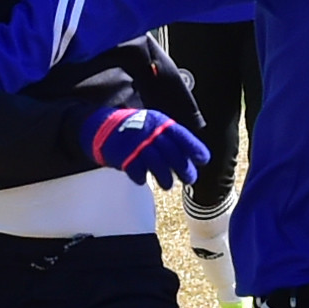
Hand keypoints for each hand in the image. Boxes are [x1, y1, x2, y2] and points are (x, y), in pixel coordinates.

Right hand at [82, 105, 207, 189]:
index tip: (203, 160)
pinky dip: (142, 178)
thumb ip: (172, 137)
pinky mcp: (124, 157)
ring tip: (168, 184)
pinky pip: (138, 172)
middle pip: (172, 154)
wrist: (106, 127)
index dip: (194, 148)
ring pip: (158, 166)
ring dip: (165, 178)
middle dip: (184, 169)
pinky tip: (144, 179)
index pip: (181, 136)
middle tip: (189, 179)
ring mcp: (137, 145)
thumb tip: (193, 156)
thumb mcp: (155, 125)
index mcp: (160, 123)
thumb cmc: (137, 130)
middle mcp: (150, 133)